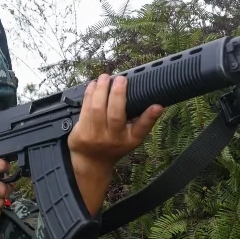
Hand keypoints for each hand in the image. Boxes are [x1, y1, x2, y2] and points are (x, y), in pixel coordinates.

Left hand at [68, 74, 162, 213]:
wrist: (92, 161)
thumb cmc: (115, 145)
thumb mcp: (132, 138)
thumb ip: (143, 122)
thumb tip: (157, 105)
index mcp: (129, 139)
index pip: (142, 128)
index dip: (150, 117)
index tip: (157, 105)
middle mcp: (113, 139)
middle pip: (115, 114)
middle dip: (118, 94)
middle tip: (120, 79)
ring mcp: (95, 136)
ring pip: (97, 108)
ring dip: (101, 89)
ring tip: (105, 77)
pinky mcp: (81, 132)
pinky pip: (85, 109)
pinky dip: (89, 94)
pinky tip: (93, 85)